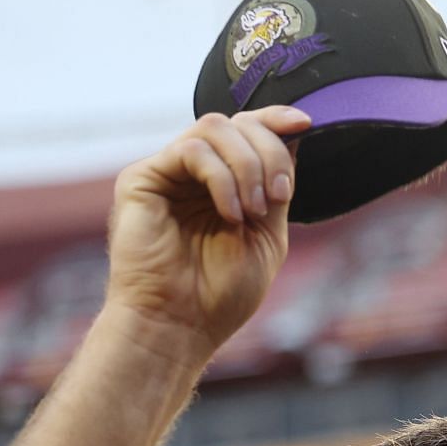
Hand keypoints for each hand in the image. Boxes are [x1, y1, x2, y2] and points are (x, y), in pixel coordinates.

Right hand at [104, 106, 311, 361]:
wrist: (181, 326)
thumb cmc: (221, 294)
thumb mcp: (267, 234)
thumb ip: (275, 186)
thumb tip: (293, 136)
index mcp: (225, 184)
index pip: (249, 130)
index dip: (276, 119)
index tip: (304, 123)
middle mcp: (195, 174)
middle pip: (237, 123)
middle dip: (268, 153)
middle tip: (276, 196)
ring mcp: (168, 174)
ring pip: (214, 127)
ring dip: (246, 166)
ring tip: (251, 211)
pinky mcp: (142, 179)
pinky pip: (190, 150)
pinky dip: (220, 177)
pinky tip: (229, 214)